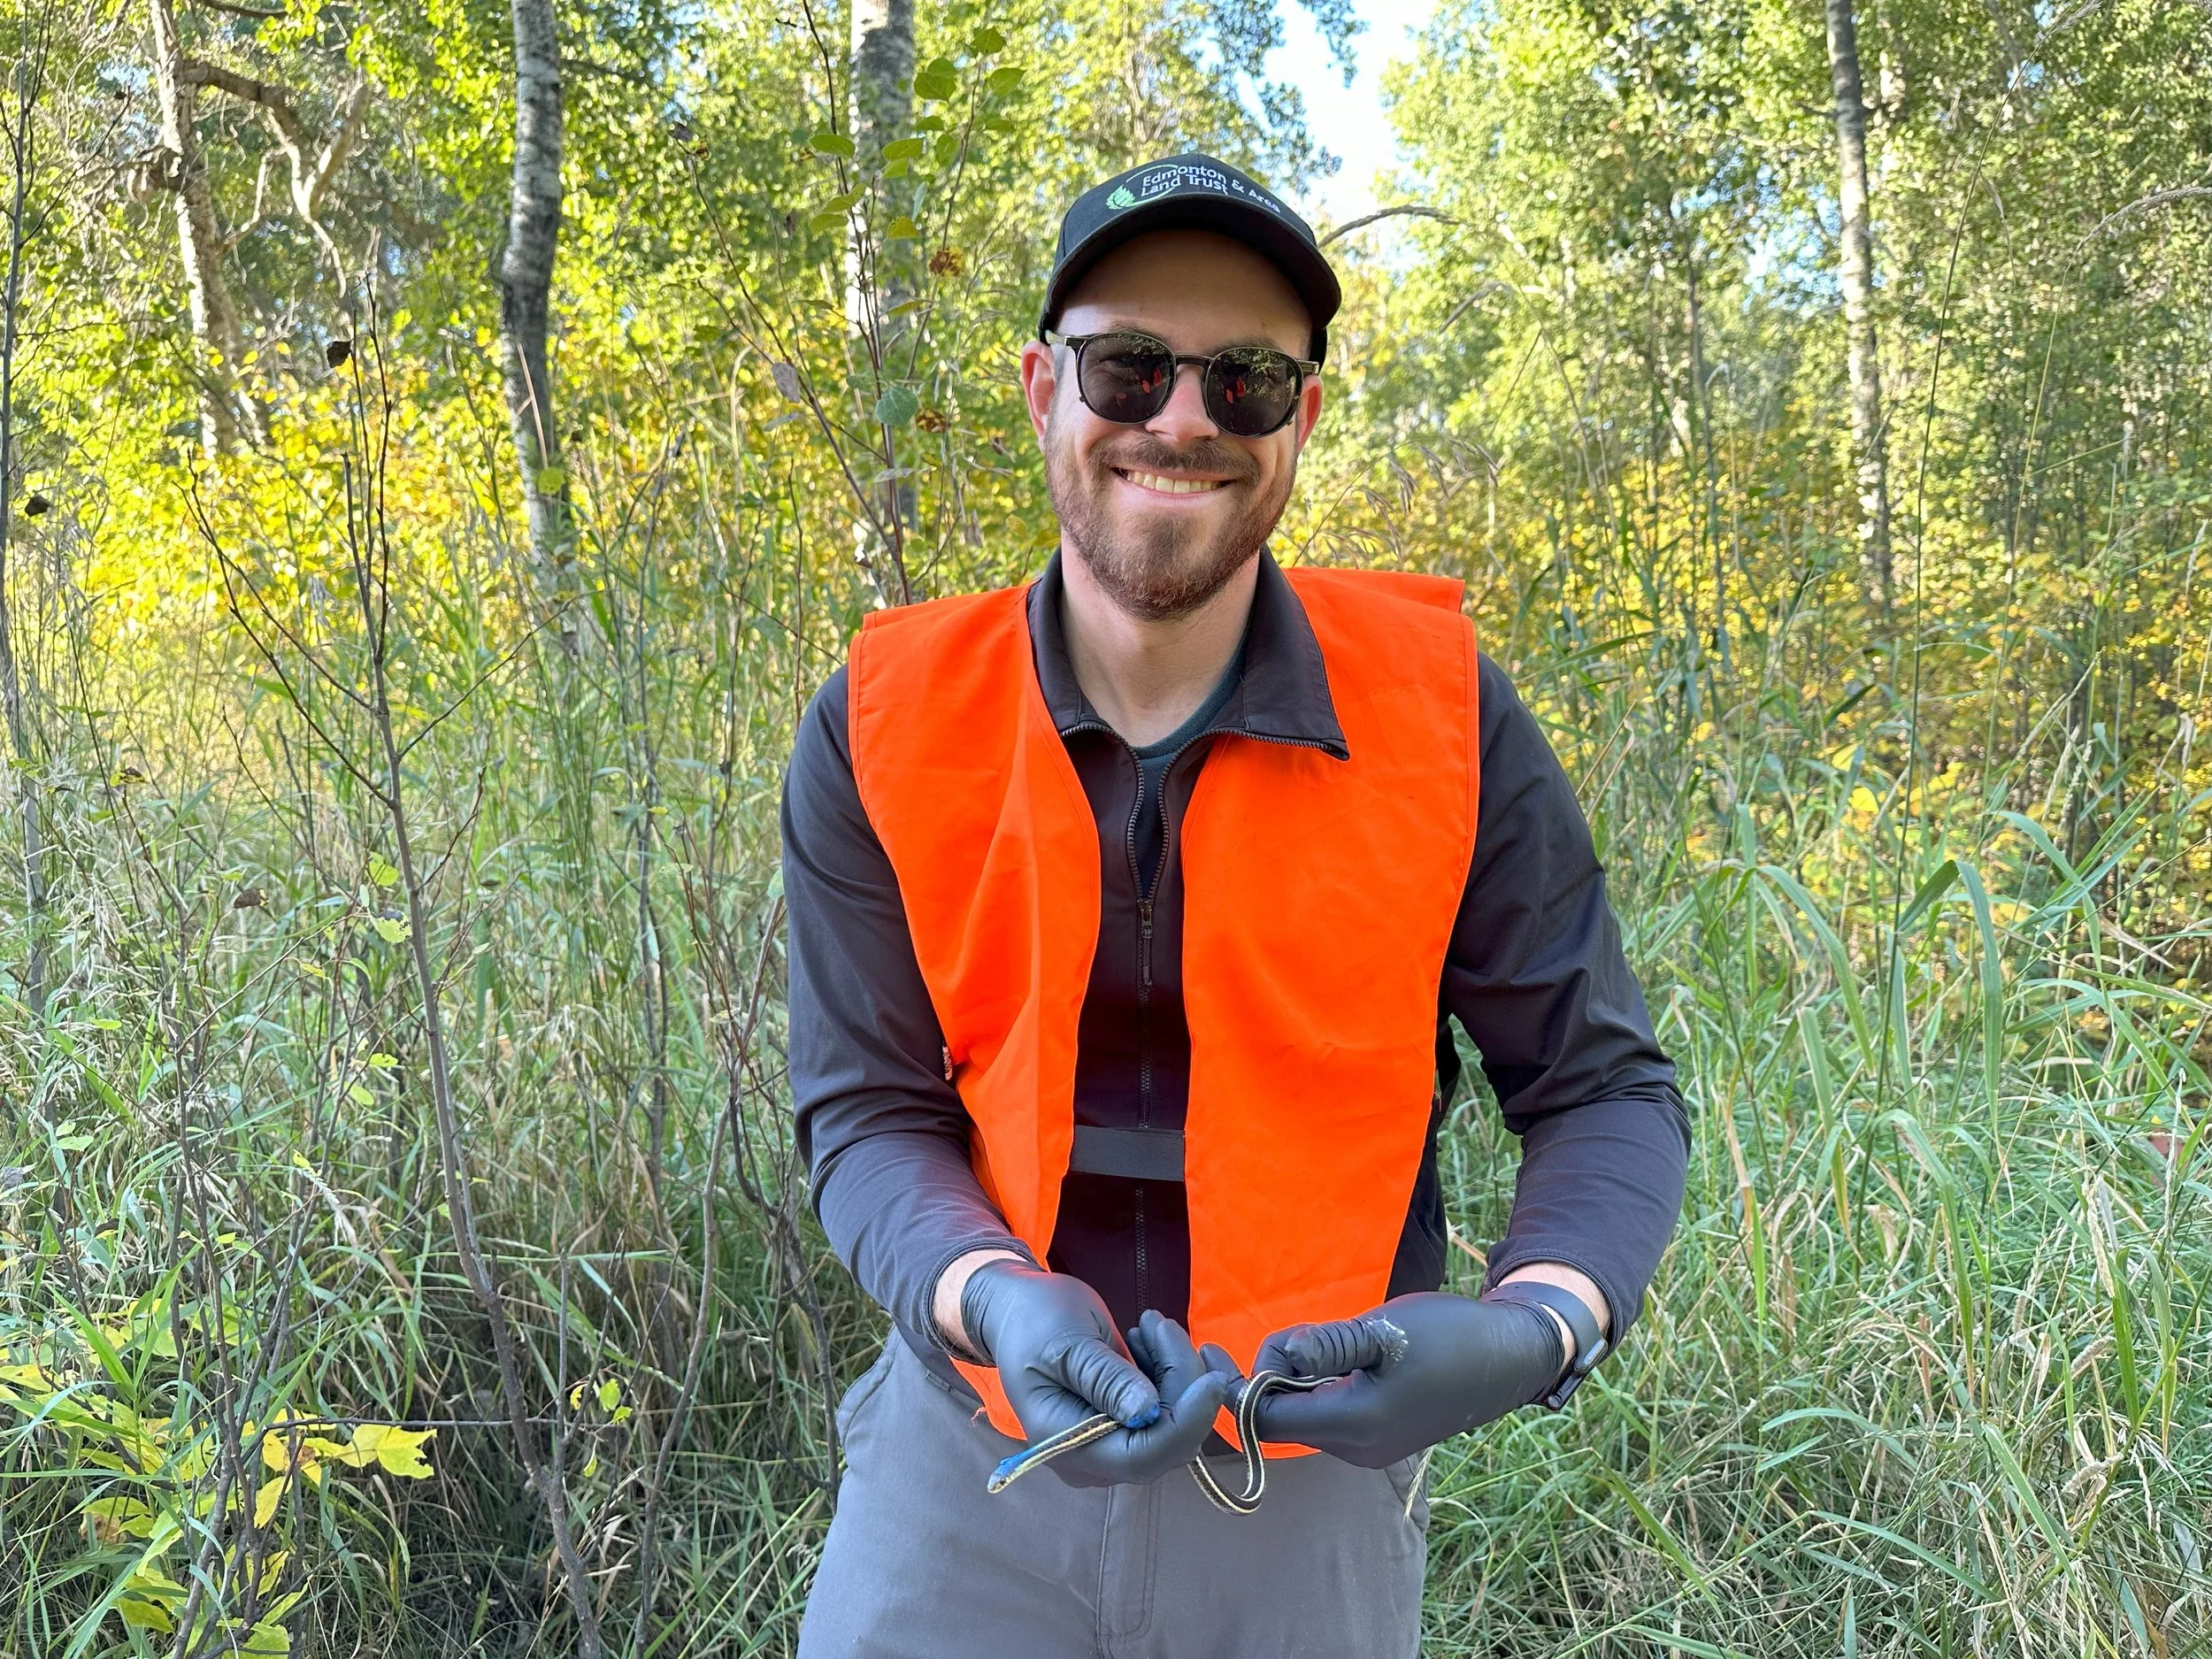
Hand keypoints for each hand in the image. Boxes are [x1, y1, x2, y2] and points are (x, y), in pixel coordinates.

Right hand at [962, 1262, 1231, 1486]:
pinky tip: (1147, 1342)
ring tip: (1150, 1326)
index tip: (1213, 1379)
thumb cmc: (1034, 1320)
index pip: (1142, 1456)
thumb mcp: (1066, 1340)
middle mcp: (1092, 1459)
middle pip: (1165, 1442)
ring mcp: (1110, 1446)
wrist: (1016, 1312)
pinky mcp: (1124, 1428)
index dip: (1185, 1423)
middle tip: (1163, 1327)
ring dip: (1177, 1373)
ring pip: (1173, 1425)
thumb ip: (1105, 1378)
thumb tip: (1148, 1411)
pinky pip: (1166, 1413)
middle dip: (1183, 1385)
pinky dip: (1169, 1376)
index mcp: (1067, 1444)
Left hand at [1243, 1291, 1563, 1467]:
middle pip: (1280, 1419)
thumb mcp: (1384, 1329)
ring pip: (1302, 1416)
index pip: (1266, 1420)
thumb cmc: (1448, 1336)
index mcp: (1353, 1424)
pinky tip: (1331, 1359)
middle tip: (1275, 1337)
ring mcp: (1367, 1448)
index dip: (1238, 1386)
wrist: (1506, 1359)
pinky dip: (1312, 1388)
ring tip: (1320, 1342)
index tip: (1211, 1350)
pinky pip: (1325, 1416)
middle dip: (1266, 1377)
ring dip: (1291, 1380)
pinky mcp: (1377, 1437)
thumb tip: (1279, 1354)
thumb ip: (1328, 1344)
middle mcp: (1355, 1449)